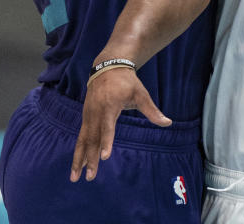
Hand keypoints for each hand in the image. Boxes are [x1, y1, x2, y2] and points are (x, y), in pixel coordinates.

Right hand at [69, 66, 170, 181]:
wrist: (107, 67)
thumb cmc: (127, 82)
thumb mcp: (141, 94)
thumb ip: (152, 111)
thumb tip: (168, 123)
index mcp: (110, 106)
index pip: (108, 127)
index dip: (106, 142)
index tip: (104, 157)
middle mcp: (96, 112)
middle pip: (92, 138)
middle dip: (90, 159)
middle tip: (90, 176)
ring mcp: (88, 115)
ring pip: (83, 140)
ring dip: (79, 159)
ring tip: (75, 177)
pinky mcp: (85, 117)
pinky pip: (81, 136)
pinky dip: (79, 151)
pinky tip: (78, 164)